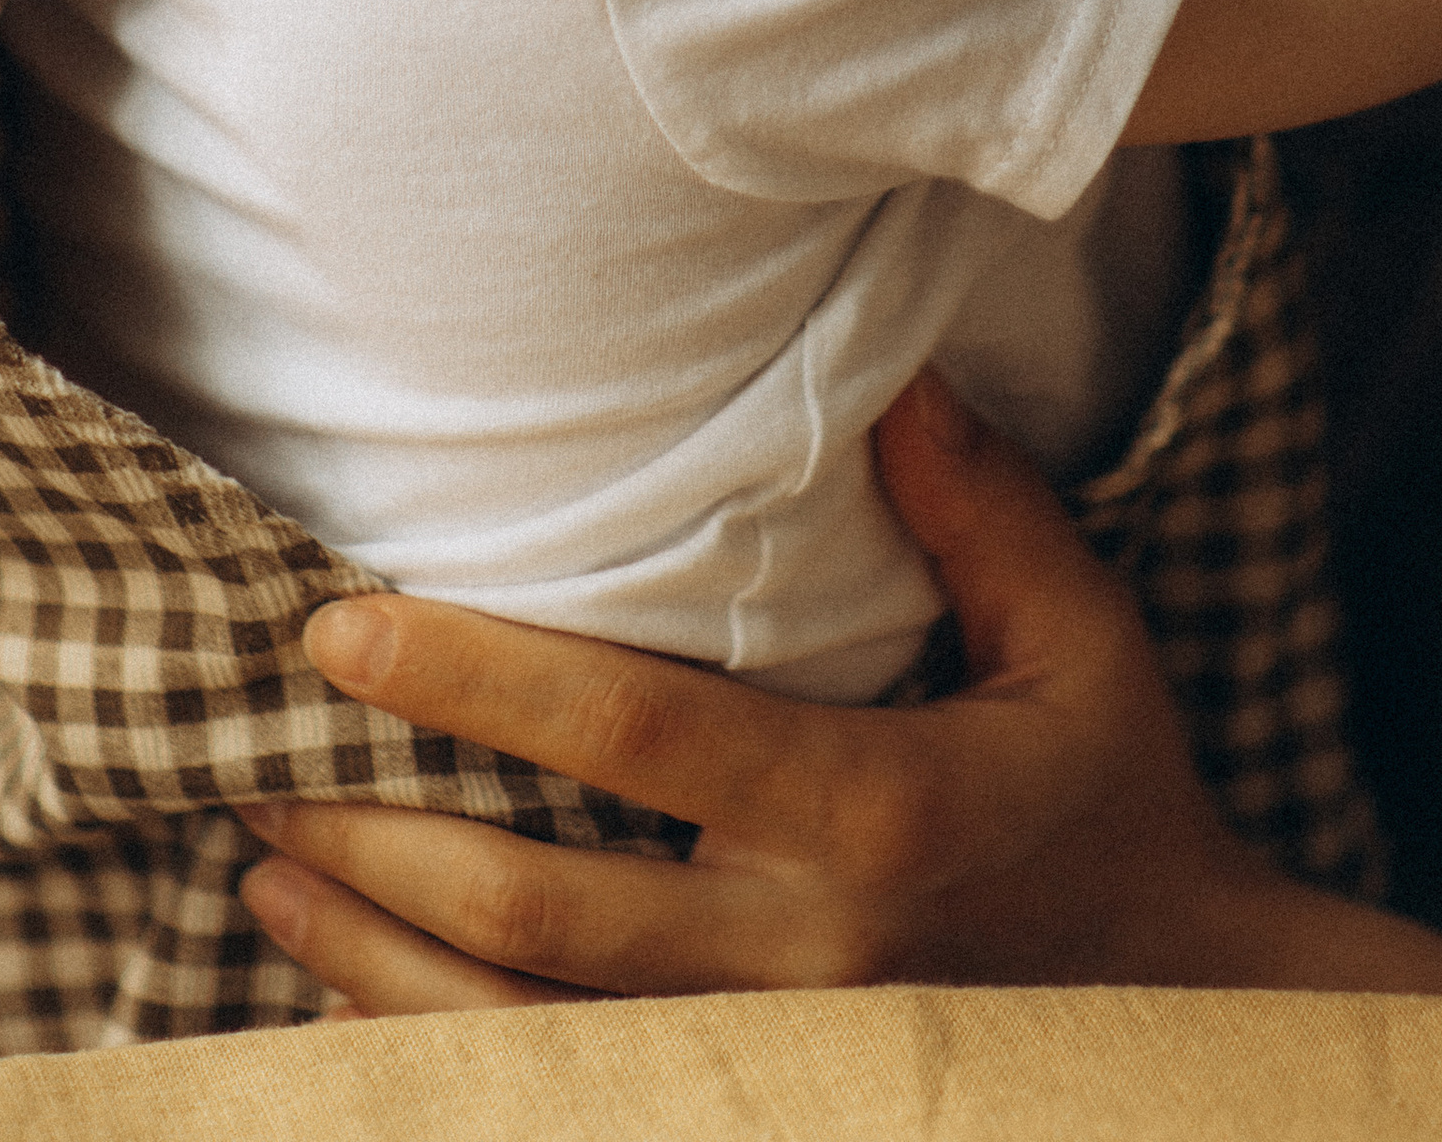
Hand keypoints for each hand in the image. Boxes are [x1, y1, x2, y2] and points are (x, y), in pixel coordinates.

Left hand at [236, 375, 1262, 1008]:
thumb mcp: (1085, 639)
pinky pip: (549, 1095)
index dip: (482, 680)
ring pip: (514, 1031)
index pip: (639, 737)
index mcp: (875, 816)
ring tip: (264, 868)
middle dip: (380, 835)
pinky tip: (344, 989)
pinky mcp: (735, 1107)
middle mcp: (799, 956)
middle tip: (260, 758)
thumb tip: (886, 372)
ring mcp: (762, 1062)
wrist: (1181, 1018)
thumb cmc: (1117, 798)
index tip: (349, 628)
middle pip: (536, 908)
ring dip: (370, 955)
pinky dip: (429, 1048)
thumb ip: (982, 508)